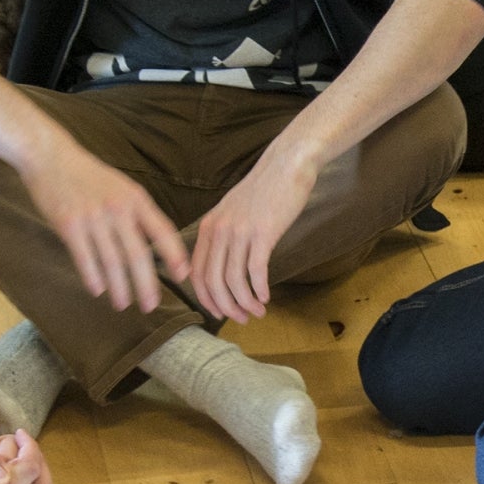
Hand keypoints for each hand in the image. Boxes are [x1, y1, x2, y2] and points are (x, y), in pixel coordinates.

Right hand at [20, 140, 189, 312]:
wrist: (50, 156)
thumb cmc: (88, 175)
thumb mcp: (122, 186)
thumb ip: (138, 211)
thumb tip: (157, 244)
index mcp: (136, 198)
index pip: (163, 231)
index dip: (176, 256)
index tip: (184, 276)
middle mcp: (118, 208)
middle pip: (138, 255)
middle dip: (147, 285)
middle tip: (151, 306)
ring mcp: (93, 217)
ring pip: (112, 263)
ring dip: (120, 288)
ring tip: (124, 304)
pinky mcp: (69, 225)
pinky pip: (85, 259)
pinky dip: (93, 278)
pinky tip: (98, 291)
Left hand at [186, 149, 316, 322]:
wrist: (286, 165)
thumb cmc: (263, 190)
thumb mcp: (232, 211)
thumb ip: (223, 235)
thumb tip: (223, 267)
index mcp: (208, 227)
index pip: (198, 273)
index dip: (207, 299)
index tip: (221, 312)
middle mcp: (219, 231)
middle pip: (213, 282)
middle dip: (225, 307)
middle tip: (241, 318)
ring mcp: (240, 232)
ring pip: (234, 281)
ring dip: (245, 302)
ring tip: (257, 311)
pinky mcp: (262, 233)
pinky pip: (255, 271)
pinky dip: (259, 289)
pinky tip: (266, 297)